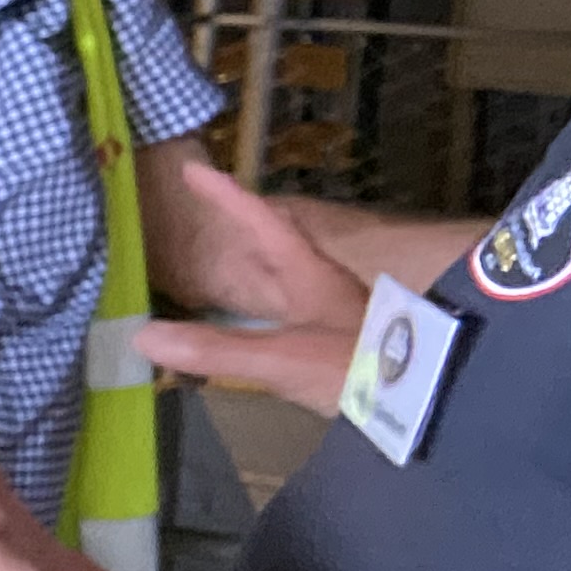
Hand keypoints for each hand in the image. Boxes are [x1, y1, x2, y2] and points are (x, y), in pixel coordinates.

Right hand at [138, 157, 370, 404]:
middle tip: (206, 212)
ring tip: (223, 264)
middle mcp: (322, 286)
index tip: (192, 169)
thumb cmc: (359, 369)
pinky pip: (289, 310)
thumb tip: (141, 335)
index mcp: (308, 275)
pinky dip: (262, 307)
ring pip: (285, 277)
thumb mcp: (283, 360)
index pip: (261, 221)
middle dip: (240, 226)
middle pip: (275, 243)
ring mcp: (335, 314)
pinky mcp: (341, 343)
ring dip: (254, 267)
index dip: (225, 195)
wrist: (429, 402)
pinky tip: (253, 327)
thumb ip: (215, 349)